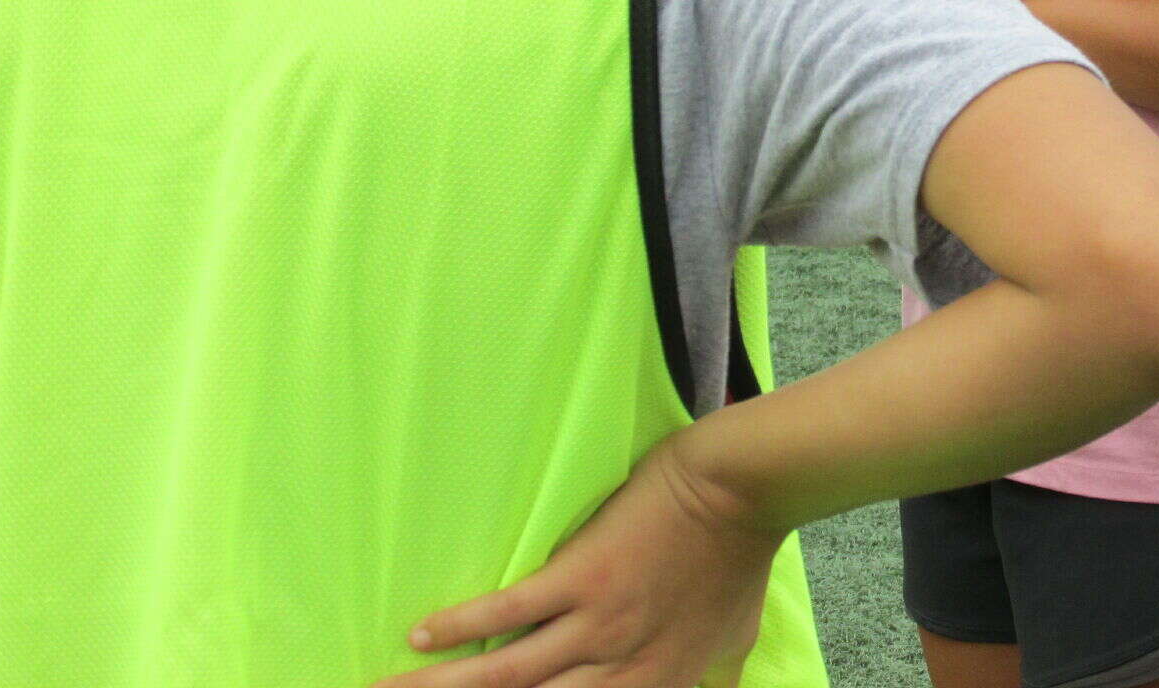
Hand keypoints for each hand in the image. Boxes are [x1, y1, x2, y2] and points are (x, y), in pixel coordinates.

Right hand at [373, 431, 786, 687]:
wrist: (741, 490)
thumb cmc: (739, 560)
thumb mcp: (730, 643)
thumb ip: (704, 681)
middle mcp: (619, 670)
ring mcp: (596, 623)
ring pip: (504, 674)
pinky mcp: (581, 574)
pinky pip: (510, 608)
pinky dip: (461, 624)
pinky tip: (417, 636)